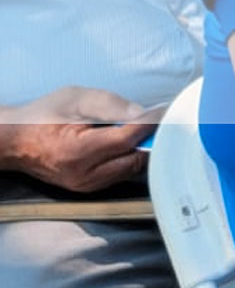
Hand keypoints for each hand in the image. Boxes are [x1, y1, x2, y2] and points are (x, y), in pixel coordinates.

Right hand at [0, 87, 154, 192]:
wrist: (14, 141)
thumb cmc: (42, 116)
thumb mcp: (74, 98)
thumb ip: (109, 104)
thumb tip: (142, 113)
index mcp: (78, 151)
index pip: (128, 140)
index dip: (151, 123)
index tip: (166, 110)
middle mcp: (83, 175)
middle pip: (134, 158)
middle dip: (149, 138)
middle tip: (159, 119)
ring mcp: (85, 185)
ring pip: (130, 169)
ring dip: (140, 149)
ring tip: (141, 129)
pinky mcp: (87, 189)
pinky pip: (119, 175)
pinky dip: (128, 158)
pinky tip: (126, 142)